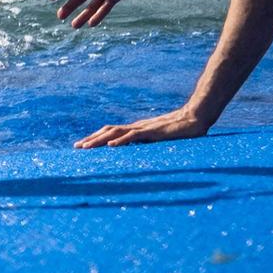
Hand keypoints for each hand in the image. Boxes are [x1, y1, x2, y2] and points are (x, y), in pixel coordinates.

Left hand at [76, 104, 210, 148]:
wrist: (195, 119)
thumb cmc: (181, 131)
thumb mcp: (161, 141)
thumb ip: (151, 145)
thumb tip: (140, 153)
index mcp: (137, 129)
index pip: (111, 132)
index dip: (96, 138)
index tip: (84, 145)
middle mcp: (136, 127)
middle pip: (108, 130)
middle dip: (91, 139)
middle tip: (77, 147)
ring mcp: (144, 128)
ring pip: (116, 132)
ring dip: (99, 139)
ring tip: (86, 147)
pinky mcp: (153, 132)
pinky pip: (133, 136)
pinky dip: (120, 140)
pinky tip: (110, 146)